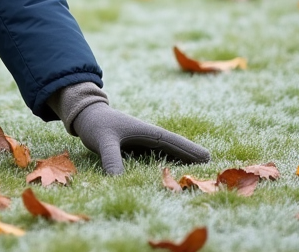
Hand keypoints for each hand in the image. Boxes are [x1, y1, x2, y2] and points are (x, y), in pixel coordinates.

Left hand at [71, 102, 209, 174]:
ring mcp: (145, 146)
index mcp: (148, 133)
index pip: (174, 143)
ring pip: (167, 157)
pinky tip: (173, 178)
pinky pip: (156, 162)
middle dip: (192, 159)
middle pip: (176, 151)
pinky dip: (166, 168)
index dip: (191, 151)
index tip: (208, 158)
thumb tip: (118, 181)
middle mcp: (150, 139)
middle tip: (213, 170)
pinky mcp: (138, 152)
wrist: (85, 116)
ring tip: (198, 177)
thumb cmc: (96, 124)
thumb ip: (112, 160)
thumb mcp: (104, 141)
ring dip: (180, 165)